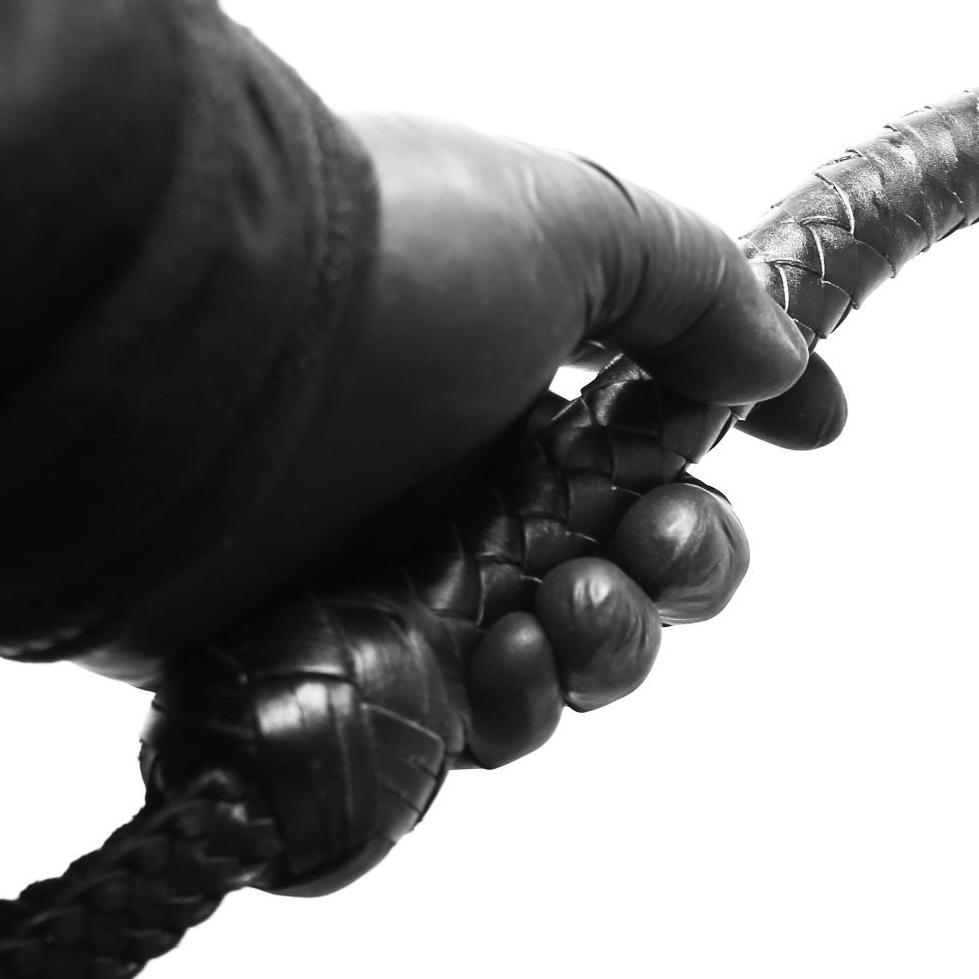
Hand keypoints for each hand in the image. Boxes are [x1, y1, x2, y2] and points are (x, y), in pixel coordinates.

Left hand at [84, 117, 816, 682]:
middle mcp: (448, 505)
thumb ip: (688, 282)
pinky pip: (432, 762)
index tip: (801, 449)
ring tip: (538, 619)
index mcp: (509, 402)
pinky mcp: (311, 687)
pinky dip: (480, 736)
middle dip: (662, 596)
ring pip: (539, 695)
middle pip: (615, 603)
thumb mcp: (564, 216)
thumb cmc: (375, 267)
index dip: (717, 485)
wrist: (177, 357)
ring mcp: (379, 602)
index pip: (649, 473)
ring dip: (585, 668)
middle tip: (625, 562)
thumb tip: (780, 361)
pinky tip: (475, 675)